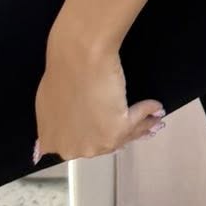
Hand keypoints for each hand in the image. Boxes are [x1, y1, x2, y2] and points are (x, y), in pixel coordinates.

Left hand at [32, 17, 164, 164]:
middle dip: (117, 133)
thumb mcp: (50, 100)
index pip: (77, 144)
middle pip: (100, 144)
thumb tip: (73, 121)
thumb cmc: (61, 72)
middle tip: (131, 125)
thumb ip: (58, 117)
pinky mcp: (117, 131)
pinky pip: (137, 123)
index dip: (95, 134)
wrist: (77, 57)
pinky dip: (148, 113)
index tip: (106, 126)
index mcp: (52, 141)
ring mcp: (94, 144)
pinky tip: (155, 108)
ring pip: (121, 136)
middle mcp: (72, 148)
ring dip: (137, 126)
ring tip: (150, 118)